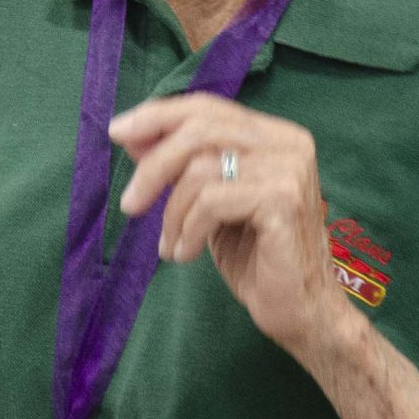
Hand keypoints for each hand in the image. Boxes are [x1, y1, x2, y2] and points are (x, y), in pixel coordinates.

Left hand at [112, 93, 350, 363]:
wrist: (300, 311)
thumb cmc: (257, 258)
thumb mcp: (209, 204)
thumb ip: (182, 167)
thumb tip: (133, 135)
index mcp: (275, 136)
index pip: (208, 107)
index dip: (159, 116)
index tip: (118, 131)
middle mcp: (288, 143)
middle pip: (201, 129)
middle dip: (154, 164)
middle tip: (130, 205)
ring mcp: (289, 168)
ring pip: (200, 168)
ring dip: (172, 213)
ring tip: (170, 247)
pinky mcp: (283, 199)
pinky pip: (211, 201)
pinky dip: (187, 230)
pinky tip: (185, 254)